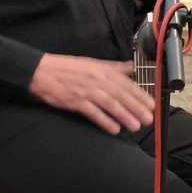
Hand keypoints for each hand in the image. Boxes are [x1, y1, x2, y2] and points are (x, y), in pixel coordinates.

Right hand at [28, 53, 154, 134]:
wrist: (40, 71)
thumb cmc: (65, 67)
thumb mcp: (90, 63)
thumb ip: (112, 67)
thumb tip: (131, 66)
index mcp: (100, 70)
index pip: (125, 83)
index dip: (140, 95)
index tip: (151, 105)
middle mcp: (95, 79)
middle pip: (120, 95)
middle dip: (136, 107)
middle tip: (148, 119)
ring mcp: (85, 90)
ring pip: (110, 104)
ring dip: (124, 115)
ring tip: (135, 126)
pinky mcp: (74, 101)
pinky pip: (93, 112)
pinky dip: (104, 120)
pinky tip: (114, 129)